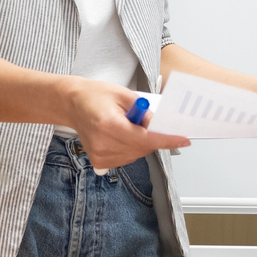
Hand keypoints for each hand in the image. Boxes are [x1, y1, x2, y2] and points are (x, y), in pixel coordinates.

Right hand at [63, 78, 189, 169]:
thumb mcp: (124, 94)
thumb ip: (144, 111)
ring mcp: (100, 156)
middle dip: (152, 136)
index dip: (167, 140)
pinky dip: (130, 148)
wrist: (72, 104)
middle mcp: (103, 144)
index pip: (145, 139)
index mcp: (109, 125)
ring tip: (126, 125)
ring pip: (136, 155)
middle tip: (146, 120)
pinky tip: (120, 135)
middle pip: (143, 148)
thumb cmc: (95, 95)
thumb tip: (161, 125)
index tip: (183, 139)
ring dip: (140, 142)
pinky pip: (126, 158)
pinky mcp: (99, 162)